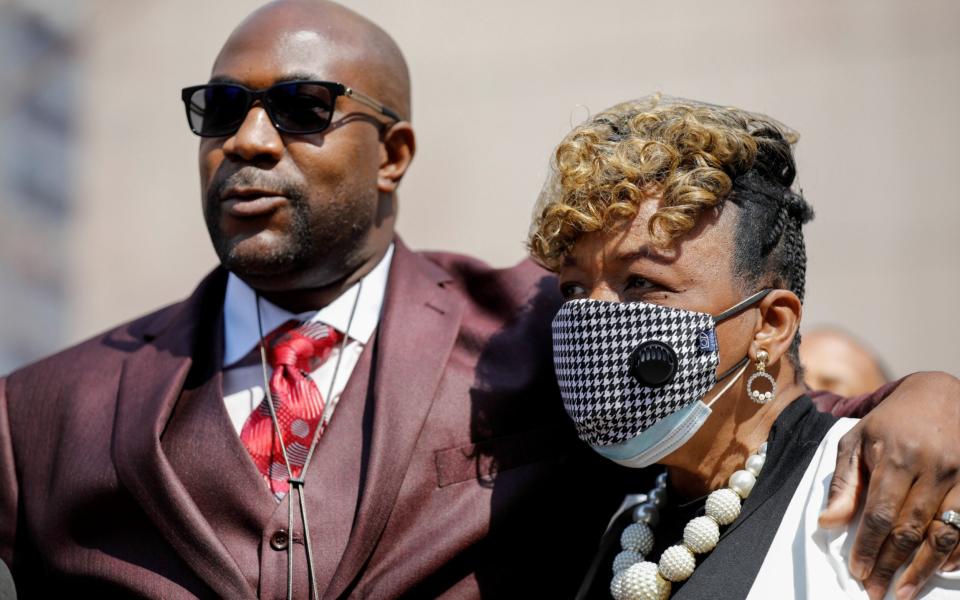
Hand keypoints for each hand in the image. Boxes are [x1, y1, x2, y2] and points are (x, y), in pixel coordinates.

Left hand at [818, 371, 959, 599]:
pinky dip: (955, 554)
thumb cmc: (890, 422)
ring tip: (904, 591)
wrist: (940, 395)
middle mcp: (932, 468)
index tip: (858, 571)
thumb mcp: (856, 442)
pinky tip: (938, 570)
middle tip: (876, 590)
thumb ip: (843, 483)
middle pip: (911, 529)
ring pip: (943, 534)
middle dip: (891, 564)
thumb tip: (827, 523)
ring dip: (923, 569)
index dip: (869, 546)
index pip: (880, 513)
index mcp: (896, 456)